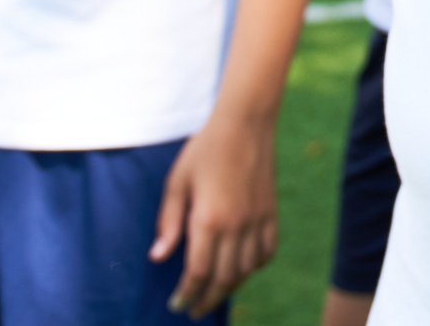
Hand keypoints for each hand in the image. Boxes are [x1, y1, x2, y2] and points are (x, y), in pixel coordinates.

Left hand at [153, 108, 278, 316]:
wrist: (245, 122)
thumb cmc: (205, 148)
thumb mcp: (177, 182)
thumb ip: (168, 222)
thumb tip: (158, 257)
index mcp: (209, 218)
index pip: (198, 272)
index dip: (187, 294)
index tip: (177, 304)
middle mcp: (237, 225)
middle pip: (223, 279)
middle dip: (206, 300)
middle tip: (193, 310)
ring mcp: (257, 220)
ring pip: (246, 270)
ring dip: (229, 288)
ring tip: (213, 293)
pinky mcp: (271, 212)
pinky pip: (267, 251)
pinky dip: (254, 266)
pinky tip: (242, 268)